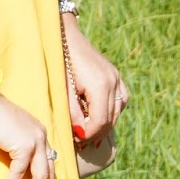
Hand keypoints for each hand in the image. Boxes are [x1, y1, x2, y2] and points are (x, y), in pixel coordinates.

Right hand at [0, 90, 55, 178]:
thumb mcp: (11, 131)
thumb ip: (18, 144)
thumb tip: (17, 164)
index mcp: (40, 133)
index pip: (49, 161)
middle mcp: (42, 136)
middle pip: (49, 170)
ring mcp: (35, 141)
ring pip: (40, 175)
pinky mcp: (23, 145)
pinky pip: (18, 172)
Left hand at [61, 15, 128, 140]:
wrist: (65, 35)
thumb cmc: (60, 60)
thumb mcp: (63, 88)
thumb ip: (73, 112)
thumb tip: (80, 133)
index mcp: (100, 85)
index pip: (99, 121)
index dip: (88, 135)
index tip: (76, 142)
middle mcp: (113, 81)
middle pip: (110, 119)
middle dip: (95, 134)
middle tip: (80, 143)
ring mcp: (117, 78)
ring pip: (117, 111)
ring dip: (104, 125)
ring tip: (88, 135)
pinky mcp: (116, 75)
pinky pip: (120, 100)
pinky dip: (111, 112)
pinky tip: (99, 118)